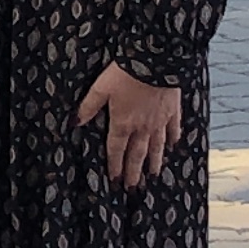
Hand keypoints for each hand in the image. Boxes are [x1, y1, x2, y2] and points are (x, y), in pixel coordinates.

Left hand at [78, 64, 182, 188]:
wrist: (155, 61)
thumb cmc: (125, 73)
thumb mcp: (100, 88)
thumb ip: (88, 107)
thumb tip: (75, 122)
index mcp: (122, 123)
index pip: (116, 150)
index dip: (114, 165)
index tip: (114, 180)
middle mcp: (142, 127)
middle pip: (137, 154)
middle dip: (133, 171)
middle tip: (132, 187)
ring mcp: (159, 120)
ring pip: (157, 147)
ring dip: (154, 162)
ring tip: (153, 175)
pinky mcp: (173, 110)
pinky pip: (174, 129)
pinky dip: (173, 139)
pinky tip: (173, 146)